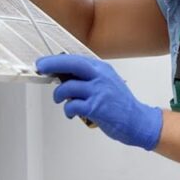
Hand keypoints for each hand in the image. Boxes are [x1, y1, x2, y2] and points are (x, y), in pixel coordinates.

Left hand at [37, 54, 162, 150]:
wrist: (138, 121)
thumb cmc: (120, 104)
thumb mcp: (106, 83)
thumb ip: (88, 78)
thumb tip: (63, 76)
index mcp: (102, 69)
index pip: (76, 59)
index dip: (56, 60)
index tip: (44, 62)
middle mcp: (100, 77)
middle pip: (72, 64)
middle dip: (52, 65)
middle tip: (41, 69)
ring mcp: (99, 91)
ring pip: (69, 87)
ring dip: (59, 95)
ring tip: (61, 100)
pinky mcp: (97, 107)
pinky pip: (73, 105)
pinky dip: (68, 109)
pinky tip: (71, 113)